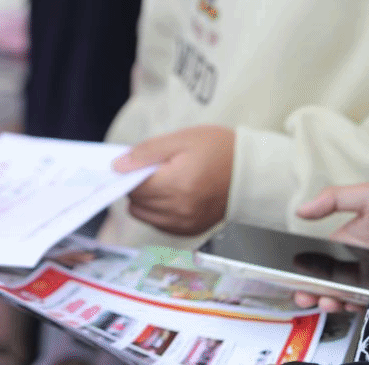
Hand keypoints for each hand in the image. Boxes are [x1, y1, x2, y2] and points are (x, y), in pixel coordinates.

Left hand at [112, 126, 234, 236]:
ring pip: (144, 215)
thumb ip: (146, 153)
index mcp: (177, 185)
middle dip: (138, 185)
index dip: (129, 173)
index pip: (133, 187)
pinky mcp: (191, 230)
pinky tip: (171, 194)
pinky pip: (160, 224)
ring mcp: (186, 223)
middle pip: (137, 202)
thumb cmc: (219, 149)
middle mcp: (180, 210)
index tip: (135, 162)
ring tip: (164, 180)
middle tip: (154, 168)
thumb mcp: (180, 139)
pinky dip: (158, 210)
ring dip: (146, 199)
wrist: (251, 171)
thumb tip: (118, 166)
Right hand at [291, 182, 368, 311]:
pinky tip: (350, 304)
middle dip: (315, 292)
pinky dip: (360, 306)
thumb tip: (299, 211)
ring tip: (327, 301)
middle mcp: (363, 262)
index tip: (294, 279)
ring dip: (335, 301)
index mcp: (350, 242)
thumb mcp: (364, 196)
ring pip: (352, 295)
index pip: (324, 262)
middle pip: (333, 283)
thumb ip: (331, 200)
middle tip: (304, 296)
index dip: (308, 272)